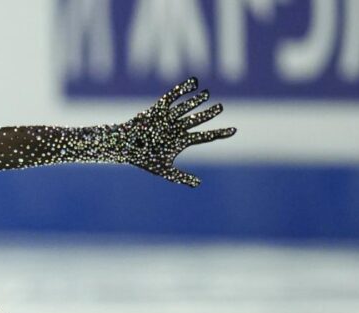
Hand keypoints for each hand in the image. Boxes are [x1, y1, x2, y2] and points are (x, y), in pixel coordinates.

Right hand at [118, 76, 235, 187]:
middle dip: (209, 113)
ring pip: (186, 108)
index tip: (234, 130)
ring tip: (207, 94)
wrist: (124, 148)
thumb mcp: (163, 169)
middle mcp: (177, 128)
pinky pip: (172, 97)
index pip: (205, 136)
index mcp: (181, 141)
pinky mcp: (158, 109)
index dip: (220, 133)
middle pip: (197, 119)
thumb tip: (198, 184)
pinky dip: (183, 90)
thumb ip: (180, 176)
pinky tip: (194, 82)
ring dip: (197, 101)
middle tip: (221, 107)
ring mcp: (168, 118)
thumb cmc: (143, 159)